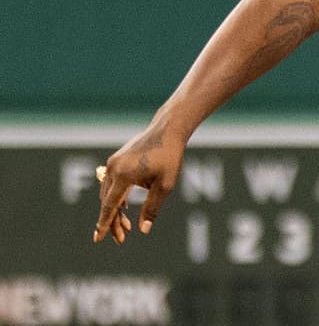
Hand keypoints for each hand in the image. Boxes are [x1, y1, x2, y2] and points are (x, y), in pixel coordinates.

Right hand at [93, 119, 185, 243]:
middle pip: (107, 201)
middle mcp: (113, 168)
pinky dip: (116, 197)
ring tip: (126, 227)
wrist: (168, 130)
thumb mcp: (166, 185)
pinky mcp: (117, 160)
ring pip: (108, 193)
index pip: (110, 206)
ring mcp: (113, 163)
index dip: (105, 224)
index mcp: (123, 175)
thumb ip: (152, 207)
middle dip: (113, 221)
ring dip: (115, 210)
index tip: (97, 238)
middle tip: (121, 239)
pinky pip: (111, 183)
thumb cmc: (170, 157)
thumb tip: (143, 230)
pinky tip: (125, 208)